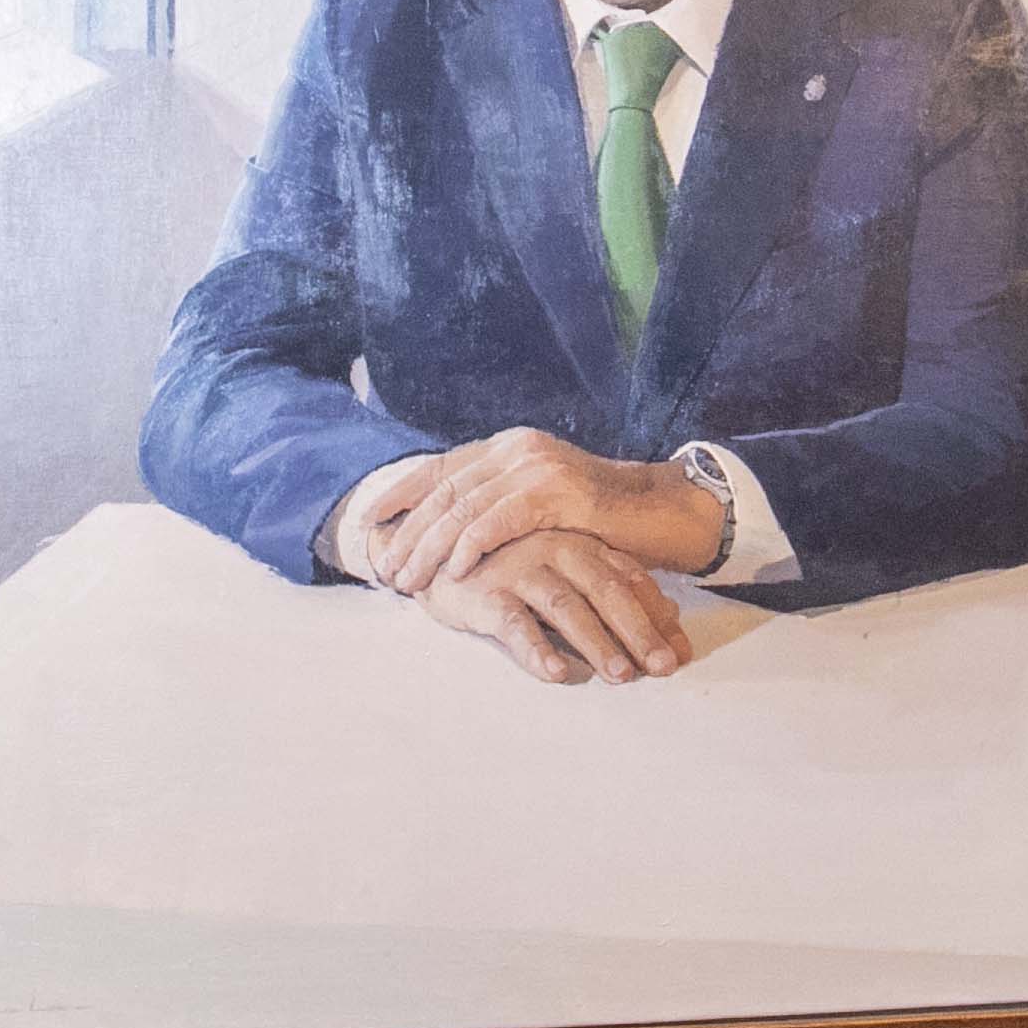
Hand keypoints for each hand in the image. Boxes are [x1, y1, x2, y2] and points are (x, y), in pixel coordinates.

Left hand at [372, 429, 722, 594]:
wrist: (659, 515)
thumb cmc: (598, 521)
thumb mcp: (540, 505)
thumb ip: (499, 506)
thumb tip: (446, 532)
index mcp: (508, 447)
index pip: (442, 467)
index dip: (402, 493)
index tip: (369, 521)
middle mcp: (517, 448)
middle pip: (446, 490)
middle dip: (409, 533)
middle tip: (386, 570)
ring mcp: (537, 466)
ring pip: (465, 507)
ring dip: (431, 548)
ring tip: (409, 580)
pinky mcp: (558, 492)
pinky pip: (501, 519)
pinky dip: (472, 545)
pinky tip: (454, 569)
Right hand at [421, 527, 690, 684]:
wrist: (434, 546)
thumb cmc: (510, 563)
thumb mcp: (566, 572)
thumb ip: (613, 590)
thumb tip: (673, 624)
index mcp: (580, 542)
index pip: (630, 578)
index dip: (658, 616)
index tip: (682, 653)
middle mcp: (555, 549)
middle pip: (606, 591)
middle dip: (638, 631)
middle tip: (662, 668)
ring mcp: (519, 567)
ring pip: (565, 606)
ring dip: (595, 642)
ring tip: (619, 675)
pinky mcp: (484, 591)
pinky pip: (513, 623)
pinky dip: (535, 649)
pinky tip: (554, 674)